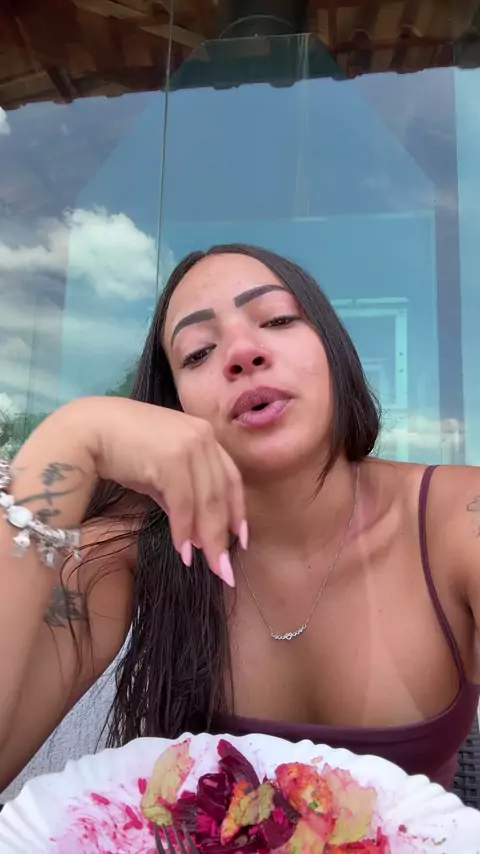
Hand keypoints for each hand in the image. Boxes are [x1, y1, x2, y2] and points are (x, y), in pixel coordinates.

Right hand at [90, 398, 245, 584]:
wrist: (89, 430)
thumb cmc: (123, 450)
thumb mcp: (161, 471)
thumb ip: (182, 496)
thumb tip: (198, 534)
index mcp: (205, 434)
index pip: (231, 478)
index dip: (237, 511)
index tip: (240, 539)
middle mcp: (203, 436)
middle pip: (221, 494)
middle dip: (223, 534)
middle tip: (225, 568)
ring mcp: (189, 445)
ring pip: (206, 501)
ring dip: (206, 538)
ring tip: (208, 565)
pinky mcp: (171, 458)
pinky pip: (183, 503)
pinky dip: (183, 530)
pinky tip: (182, 550)